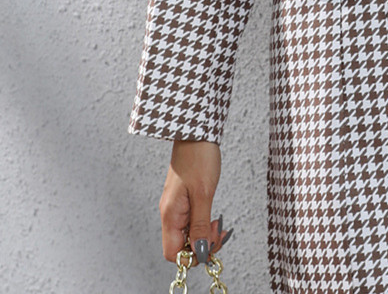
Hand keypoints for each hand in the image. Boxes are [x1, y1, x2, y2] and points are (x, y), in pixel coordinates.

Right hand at [159, 139, 229, 264]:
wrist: (196, 132)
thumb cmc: (199, 157)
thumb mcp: (204, 193)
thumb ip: (200, 225)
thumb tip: (199, 252)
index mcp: (170, 214)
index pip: (173, 253)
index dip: (192, 256)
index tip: (210, 244)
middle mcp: (169, 212)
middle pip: (180, 246)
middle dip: (200, 245)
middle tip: (217, 231)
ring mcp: (175, 205)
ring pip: (186, 234)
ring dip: (203, 234)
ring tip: (217, 223)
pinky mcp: (182, 198)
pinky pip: (190, 220)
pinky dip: (202, 222)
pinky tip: (211, 215)